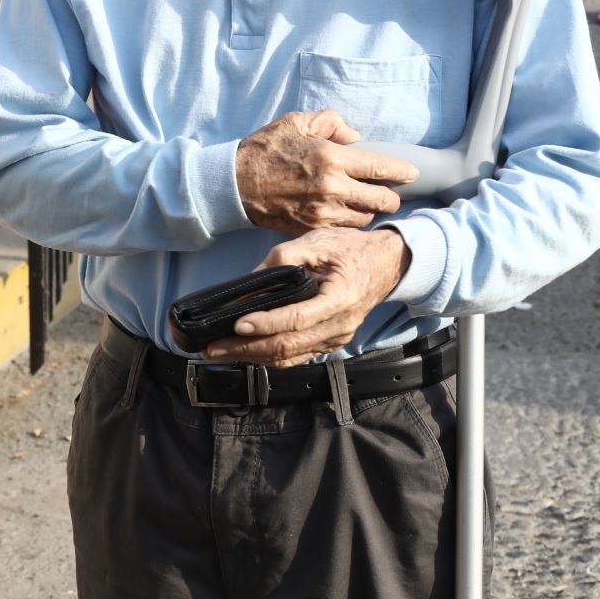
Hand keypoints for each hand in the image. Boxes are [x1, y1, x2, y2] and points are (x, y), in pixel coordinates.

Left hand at [202, 228, 410, 367]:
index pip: (298, 318)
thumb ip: (284, 257)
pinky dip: (269, 357)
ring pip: (291, 357)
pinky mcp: (330, 343)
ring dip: (252, 357)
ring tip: (220, 352)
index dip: (267, 324)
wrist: (386, 264)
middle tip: (212, 347)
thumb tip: (250, 280)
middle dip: (247, 349)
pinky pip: (298, 356)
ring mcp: (336, 338)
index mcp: (340, 298)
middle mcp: (340, 325)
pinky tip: (245, 352)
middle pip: (289, 345)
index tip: (237, 324)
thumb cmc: (350, 249)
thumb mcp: (318, 241)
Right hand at [236, 110, 418, 234]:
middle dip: (390, 196)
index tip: (411, 173)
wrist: (234, 184)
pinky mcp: (313, 228)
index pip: (382, 168)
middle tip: (386, 192)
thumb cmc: (265, 150)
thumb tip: (355, 137)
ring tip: (362, 203)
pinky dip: (349, 223)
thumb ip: (332, 122)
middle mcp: (333, 187)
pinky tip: (344, 214)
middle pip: (382, 200)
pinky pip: (345, 230)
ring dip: (368, 211)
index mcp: (332, 158)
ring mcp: (323, 211)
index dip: (402, 172)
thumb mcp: (297, 122)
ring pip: (366, 218)